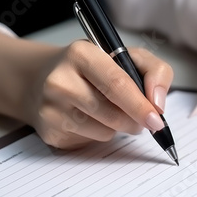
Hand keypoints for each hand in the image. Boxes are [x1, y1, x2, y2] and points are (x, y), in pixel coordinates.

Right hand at [25, 40, 172, 148]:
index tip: (157, 119)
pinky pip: (90, 143)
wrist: (38, 80)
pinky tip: (87, 119)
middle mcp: (60, 81)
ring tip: (105, 109)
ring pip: (104, 132)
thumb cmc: (89, 69)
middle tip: (142, 118)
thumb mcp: (124, 56)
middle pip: (113, 114)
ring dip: (116, 127)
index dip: (140, 105)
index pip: (117, 83)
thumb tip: (158, 103)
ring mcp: (51, 109)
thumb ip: (154, 71)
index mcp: (81, 54)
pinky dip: (98, 134)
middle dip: (135, 120)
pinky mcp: (49, 132)